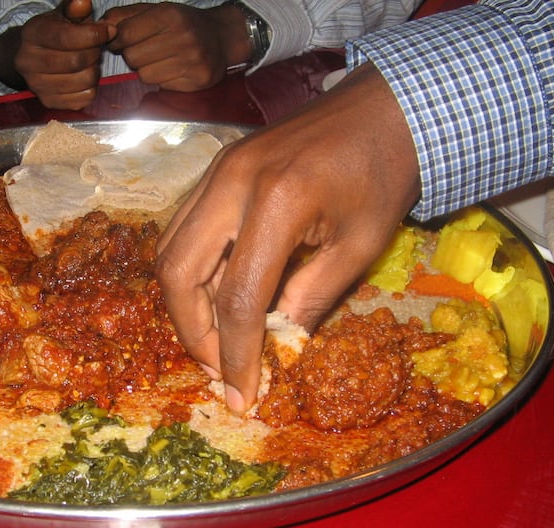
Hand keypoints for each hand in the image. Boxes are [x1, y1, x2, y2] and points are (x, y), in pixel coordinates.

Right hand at [0, 9, 114, 109]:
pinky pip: (84, 98)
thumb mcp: (63, 16)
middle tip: (96, 48)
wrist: (33, 58)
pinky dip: (91, 87)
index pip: (66, 37)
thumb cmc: (54, 33)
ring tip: (90, 62)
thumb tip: (83, 3)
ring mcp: (37, 85)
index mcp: (31, 34)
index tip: (108, 31)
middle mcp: (28, 62)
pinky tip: (84, 76)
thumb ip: (74, 9)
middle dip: (94, 53)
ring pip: (83, 81)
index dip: (93, 35)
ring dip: (94, 70)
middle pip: (76, 61)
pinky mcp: (49, 102)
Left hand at [102, 2, 250, 90]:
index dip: (118, 40)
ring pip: (144, 75)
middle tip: (145, 50)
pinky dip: (161, 79)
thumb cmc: (184, 24)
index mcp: (170, 15)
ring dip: (146, 69)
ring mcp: (191, 61)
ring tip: (159, 59)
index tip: (120, 41)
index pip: (126, 33)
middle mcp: (182, 37)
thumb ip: (126, 16)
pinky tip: (172, 69)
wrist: (222, 38)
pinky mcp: (196, 80)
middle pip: (132, 57)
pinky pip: (160, 86)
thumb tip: (101, 27)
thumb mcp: (157, 10)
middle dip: (133, 55)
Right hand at [156, 63, 420, 412]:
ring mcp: (216, 172)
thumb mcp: (360, 245)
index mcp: (277, 202)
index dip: (235, 354)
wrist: (383, 107)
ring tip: (219, 337)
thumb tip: (274, 344)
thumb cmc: (384, 174)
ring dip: (186, 304)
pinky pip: (184, 230)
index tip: (242, 395)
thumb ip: (311, 298)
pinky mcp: (215, 171)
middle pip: (177, 272)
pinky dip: (194, 272)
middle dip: (192, 331)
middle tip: (219, 365)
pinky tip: (221, 294)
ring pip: (170, 250)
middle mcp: (231, 183)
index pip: (238, 296)